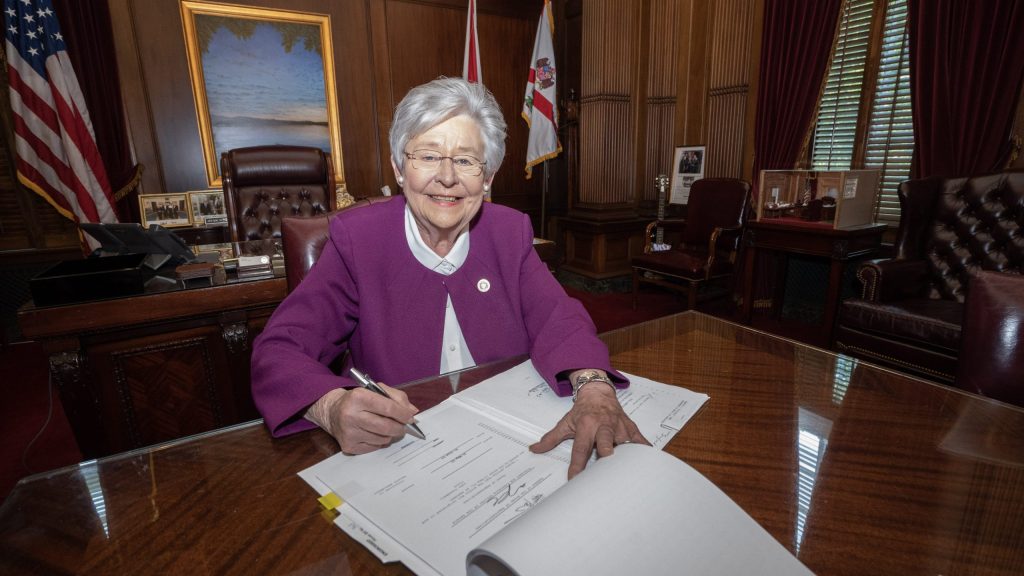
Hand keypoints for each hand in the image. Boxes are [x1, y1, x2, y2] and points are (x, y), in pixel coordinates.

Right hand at [305, 384, 419, 453]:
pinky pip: (374, 447)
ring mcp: (349, 432)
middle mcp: (351, 415)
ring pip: (382, 439)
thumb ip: (396, 397)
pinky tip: (375, 434)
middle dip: (400, 427)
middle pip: (386, 426)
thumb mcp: (375, 390)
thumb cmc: (358, 400)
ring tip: (386, 428)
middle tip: (403, 426)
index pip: (387, 407)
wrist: (332, 412)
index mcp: (358, 397)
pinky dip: (380, 442)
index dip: (403, 414)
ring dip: (390, 435)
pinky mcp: (348, 446)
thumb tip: (412, 411)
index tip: (410, 417)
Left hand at [529, 382, 648, 478]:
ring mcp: (619, 427)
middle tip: (605, 475)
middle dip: (606, 457)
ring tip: (625, 476)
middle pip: (606, 444)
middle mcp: (603, 426)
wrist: (598, 392)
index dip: (577, 466)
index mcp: (586, 426)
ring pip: (625, 445)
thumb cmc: (582, 411)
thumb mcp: (565, 423)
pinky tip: (646, 466)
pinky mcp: (631, 428)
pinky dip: (644, 453)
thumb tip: (534, 449)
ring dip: (626, 459)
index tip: (574, 480)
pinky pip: (641, 442)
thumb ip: (550, 438)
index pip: (580, 450)